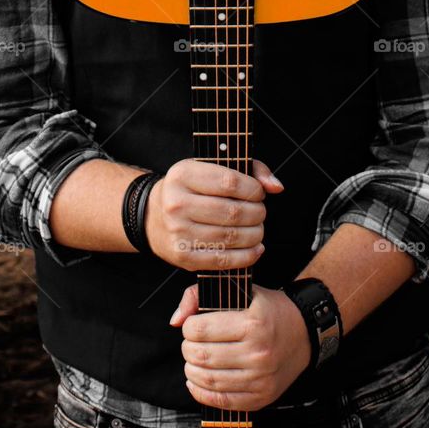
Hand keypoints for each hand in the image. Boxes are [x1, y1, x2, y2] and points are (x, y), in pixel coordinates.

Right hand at [145, 159, 282, 270]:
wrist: (152, 217)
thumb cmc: (190, 190)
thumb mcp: (210, 168)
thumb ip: (249, 169)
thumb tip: (276, 186)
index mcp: (183, 175)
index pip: (230, 182)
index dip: (253, 189)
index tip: (259, 193)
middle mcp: (176, 203)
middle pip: (233, 212)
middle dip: (257, 213)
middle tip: (260, 213)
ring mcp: (178, 232)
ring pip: (231, 236)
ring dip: (255, 234)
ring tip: (257, 229)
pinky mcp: (183, 256)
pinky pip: (223, 259)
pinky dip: (247, 256)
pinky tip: (255, 248)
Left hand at [171, 283, 311, 411]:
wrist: (304, 333)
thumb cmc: (267, 310)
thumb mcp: (239, 291)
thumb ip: (199, 296)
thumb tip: (176, 321)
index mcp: (253, 323)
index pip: (200, 329)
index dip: (188, 327)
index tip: (192, 325)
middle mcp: (259, 353)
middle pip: (201, 355)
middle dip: (187, 349)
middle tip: (191, 344)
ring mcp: (261, 378)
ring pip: (208, 379)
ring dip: (191, 370)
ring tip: (194, 361)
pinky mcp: (261, 397)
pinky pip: (222, 401)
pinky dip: (201, 393)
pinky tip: (196, 381)